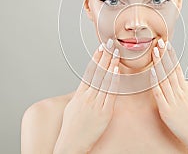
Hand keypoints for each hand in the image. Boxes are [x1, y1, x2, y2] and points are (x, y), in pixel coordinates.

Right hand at [54, 39, 119, 153]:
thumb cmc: (71, 127)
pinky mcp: (104, 112)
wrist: (71, 144)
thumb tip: (85, 84)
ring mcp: (96, 104)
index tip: (99, 49)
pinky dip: (114, 81)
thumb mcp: (72, 107)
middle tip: (109, 44)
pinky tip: (117, 71)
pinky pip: (110, 94)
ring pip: (104, 80)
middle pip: (97, 72)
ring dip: (110, 65)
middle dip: (104, 57)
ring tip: (115, 53)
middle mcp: (87, 97)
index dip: (95, 59)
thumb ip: (80, 94)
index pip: (89, 72)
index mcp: (79, 95)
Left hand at [149, 39, 187, 152]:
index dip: (172, 57)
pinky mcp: (167, 112)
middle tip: (159, 41)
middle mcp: (181, 94)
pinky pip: (159, 94)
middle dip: (164, 55)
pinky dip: (155, 82)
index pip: (178, 70)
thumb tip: (184, 85)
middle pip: (171, 70)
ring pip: (164, 78)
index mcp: (187, 92)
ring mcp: (174, 102)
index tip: (168, 46)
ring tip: (154, 50)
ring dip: (159, 63)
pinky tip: (151, 71)